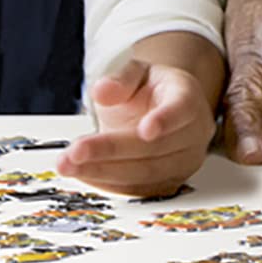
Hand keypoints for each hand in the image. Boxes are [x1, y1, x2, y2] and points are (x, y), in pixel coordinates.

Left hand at [58, 56, 216, 196]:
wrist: (161, 110)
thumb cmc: (150, 91)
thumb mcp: (136, 73)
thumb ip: (121, 80)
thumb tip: (102, 91)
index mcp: (187, 98)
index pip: (181, 110)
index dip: (165, 120)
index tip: (145, 130)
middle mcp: (193, 134)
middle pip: (155, 148)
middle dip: (111, 151)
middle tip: (76, 151)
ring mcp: (183, 162)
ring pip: (145, 174)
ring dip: (103, 171)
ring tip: (69, 165)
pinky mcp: (168, 183)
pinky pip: (138, 189)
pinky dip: (107, 183)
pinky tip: (82, 173)